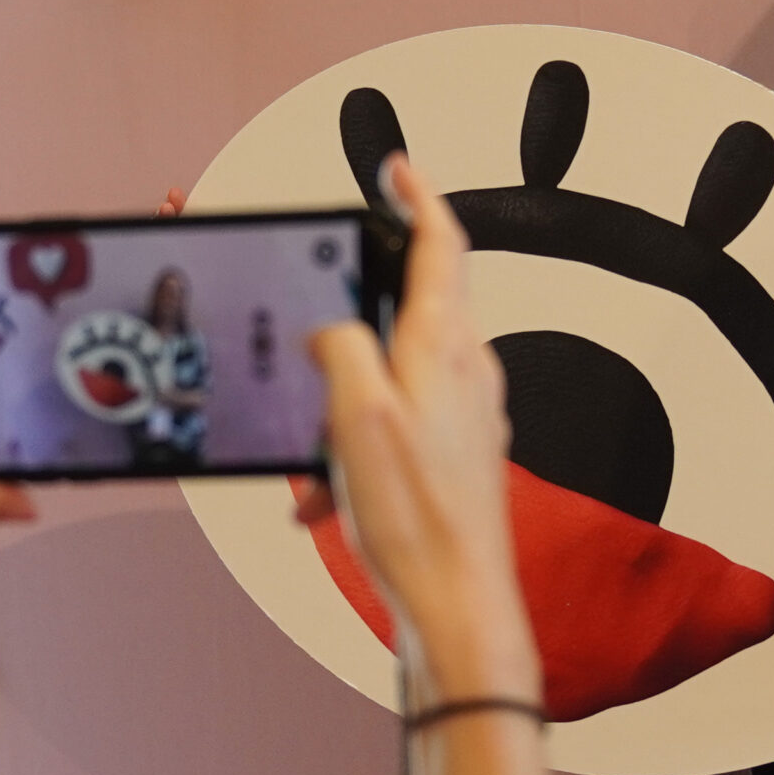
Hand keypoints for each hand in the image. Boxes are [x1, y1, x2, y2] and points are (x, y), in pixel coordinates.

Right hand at [307, 156, 540, 707]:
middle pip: (409, 306)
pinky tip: (323, 500)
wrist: (459, 606)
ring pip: (390, 376)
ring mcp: (467, 413)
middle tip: (306, 328)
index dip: (418, 197)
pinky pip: (393, 427)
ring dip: (339, 407)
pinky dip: (350, 451)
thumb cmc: (416, 520)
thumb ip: (341, 348)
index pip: (440, 244)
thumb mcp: (356, 419)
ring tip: (308, 464)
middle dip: (348, 319)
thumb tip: (332, 328)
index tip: (398, 167)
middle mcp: (466, 370)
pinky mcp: (458, 453)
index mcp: (444, 345)